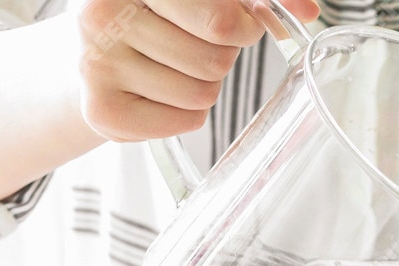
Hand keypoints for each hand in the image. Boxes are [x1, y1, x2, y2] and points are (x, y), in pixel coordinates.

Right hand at [74, 0, 320, 142]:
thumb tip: (309, 12)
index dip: (244, 26)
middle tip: (193, 44)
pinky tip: (157, 91)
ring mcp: (96, 63)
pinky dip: (186, 113)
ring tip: (170, 65)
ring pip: (203, 92)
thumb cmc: (155, 15)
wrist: (89, 53)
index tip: (239, 24)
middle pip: (216, 58)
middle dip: (220, 55)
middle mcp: (102, 14)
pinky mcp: (102, 110)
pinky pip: (186, 121)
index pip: (222, 19)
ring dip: (203, 84)